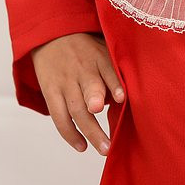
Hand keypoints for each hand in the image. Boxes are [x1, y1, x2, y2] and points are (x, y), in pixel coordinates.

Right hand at [29, 32, 124, 156]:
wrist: (50, 35)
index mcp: (98, 57)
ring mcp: (65, 82)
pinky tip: (82, 146)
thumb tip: (134, 95)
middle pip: (90, 89)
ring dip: (90, 131)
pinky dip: (70, 134)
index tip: (122, 98)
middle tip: (110, 128)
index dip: (115, 84)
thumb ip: (116, 68)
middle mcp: (82, 70)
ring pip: (76, 109)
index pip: (109, 70)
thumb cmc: (85, 48)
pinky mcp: (51, 92)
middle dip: (97, 106)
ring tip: (104, 148)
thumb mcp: (103, 48)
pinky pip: (58, 116)